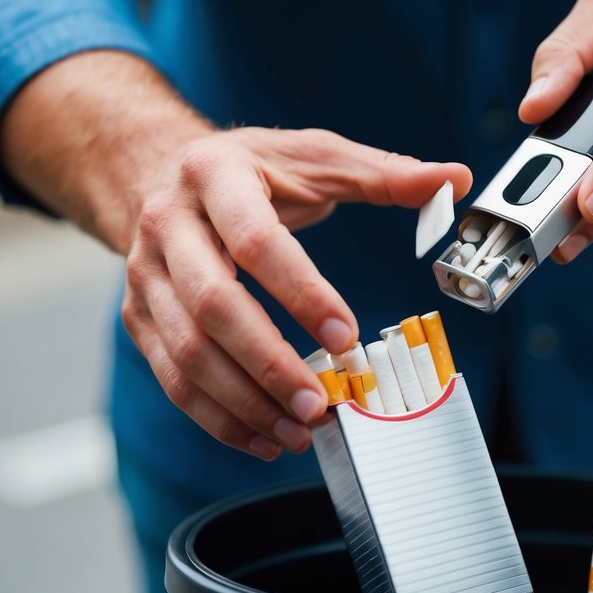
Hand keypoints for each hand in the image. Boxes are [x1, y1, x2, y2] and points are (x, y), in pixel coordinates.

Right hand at [119, 128, 471, 458]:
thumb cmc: (251, 168)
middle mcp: (168, 225)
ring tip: (298, 430)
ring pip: (185, 352)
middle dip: (268, 363)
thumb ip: (385, 174)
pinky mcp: (138, 316)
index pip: (257, 241)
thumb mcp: (316, 156)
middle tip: (319, 403)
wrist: (158, 170)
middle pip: (211, 305)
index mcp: (215, 174)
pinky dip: (216, 415)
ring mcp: (144, 275)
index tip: (347, 336)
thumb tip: (455, 181)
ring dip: (242, 402)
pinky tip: (262, 436)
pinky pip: (171, 377)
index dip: (302, 292)